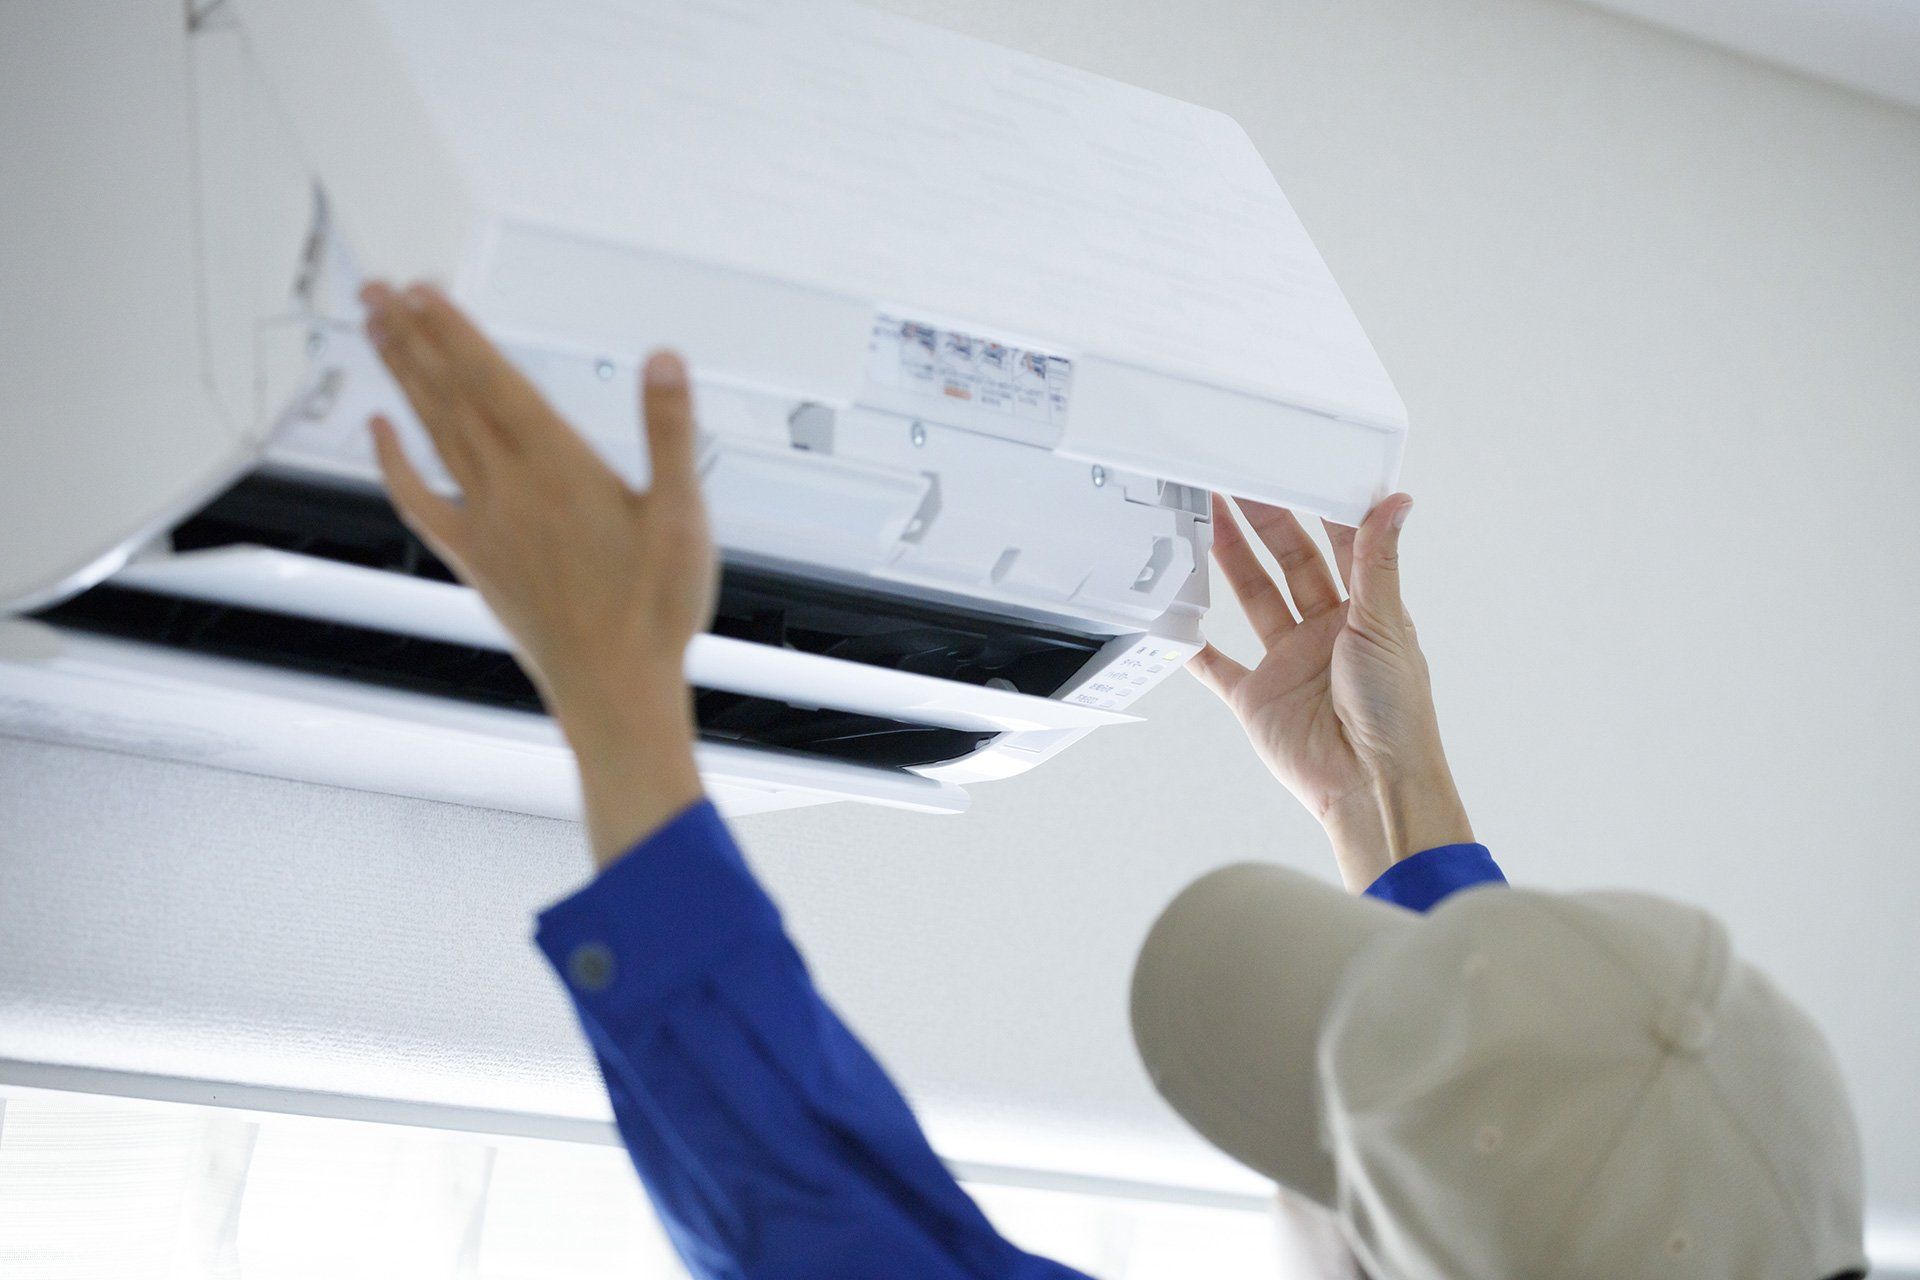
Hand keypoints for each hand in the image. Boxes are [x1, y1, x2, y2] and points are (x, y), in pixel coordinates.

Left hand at [360, 280, 714, 864]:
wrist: (614, 690)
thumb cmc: (653, 611)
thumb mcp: (683, 516)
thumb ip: (669, 432)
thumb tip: (663, 360)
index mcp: (560, 467)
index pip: (493, 380)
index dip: (454, 330)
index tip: (422, 289)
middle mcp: (510, 487)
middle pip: (450, 395)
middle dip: (412, 337)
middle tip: (377, 289)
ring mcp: (484, 522)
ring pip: (431, 432)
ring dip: (402, 378)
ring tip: (377, 331)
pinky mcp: (475, 557)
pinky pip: (419, 500)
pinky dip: (392, 461)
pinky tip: (377, 431)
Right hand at [1190, 492, 1470, 890]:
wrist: (1369, 785)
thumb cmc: (1395, 713)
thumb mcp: (1385, 625)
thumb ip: (1378, 562)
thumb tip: (1396, 502)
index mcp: (1365, 613)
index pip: (1339, 546)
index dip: (1317, 508)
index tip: (1296, 469)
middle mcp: (1326, 633)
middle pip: (1290, 563)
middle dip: (1264, 522)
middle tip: (1236, 482)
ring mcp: (1289, 664)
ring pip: (1254, 600)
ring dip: (1231, 561)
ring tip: (1206, 518)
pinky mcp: (1257, 698)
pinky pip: (1218, 665)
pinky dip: (1196, 647)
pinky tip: (1177, 620)